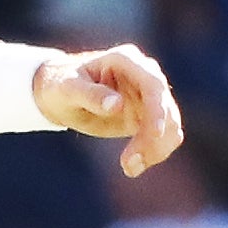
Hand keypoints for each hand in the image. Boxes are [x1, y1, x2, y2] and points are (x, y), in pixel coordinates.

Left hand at [36, 44, 183, 176]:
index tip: (156, 132)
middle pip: (165, 107)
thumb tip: (117, 104)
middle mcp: (144, 75)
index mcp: (126, 60)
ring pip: (170, 125)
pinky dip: (154, 153)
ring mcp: (148, 96)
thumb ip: (91, 95)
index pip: (153, 84)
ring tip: (129, 168)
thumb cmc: (60, 85)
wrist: (58, 95)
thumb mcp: (68, 89)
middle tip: (129, 164)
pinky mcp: (146, 116)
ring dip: (156, 149)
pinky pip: (163, 136)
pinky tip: (134, 166)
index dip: (159, 108)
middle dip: (154, 137)